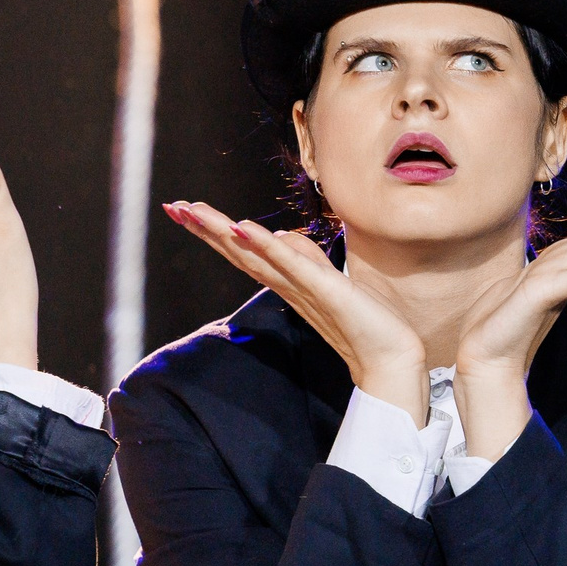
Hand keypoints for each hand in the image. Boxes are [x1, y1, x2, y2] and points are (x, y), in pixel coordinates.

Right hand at [164, 201, 428, 421]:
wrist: (392, 359)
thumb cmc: (363, 321)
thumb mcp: (330, 280)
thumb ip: (305, 257)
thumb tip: (278, 236)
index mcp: (287, 283)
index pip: (245, 252)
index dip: (215, 232)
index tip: (186, 210)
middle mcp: (288, 286)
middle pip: (239, 251)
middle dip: (206, 229)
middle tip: (175, 206)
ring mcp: (304, 288)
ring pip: (256, 255)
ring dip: (223, 232)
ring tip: (195, 211)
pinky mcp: (326, 291)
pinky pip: (292, 266)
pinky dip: (267, 247)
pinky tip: (244, 228)